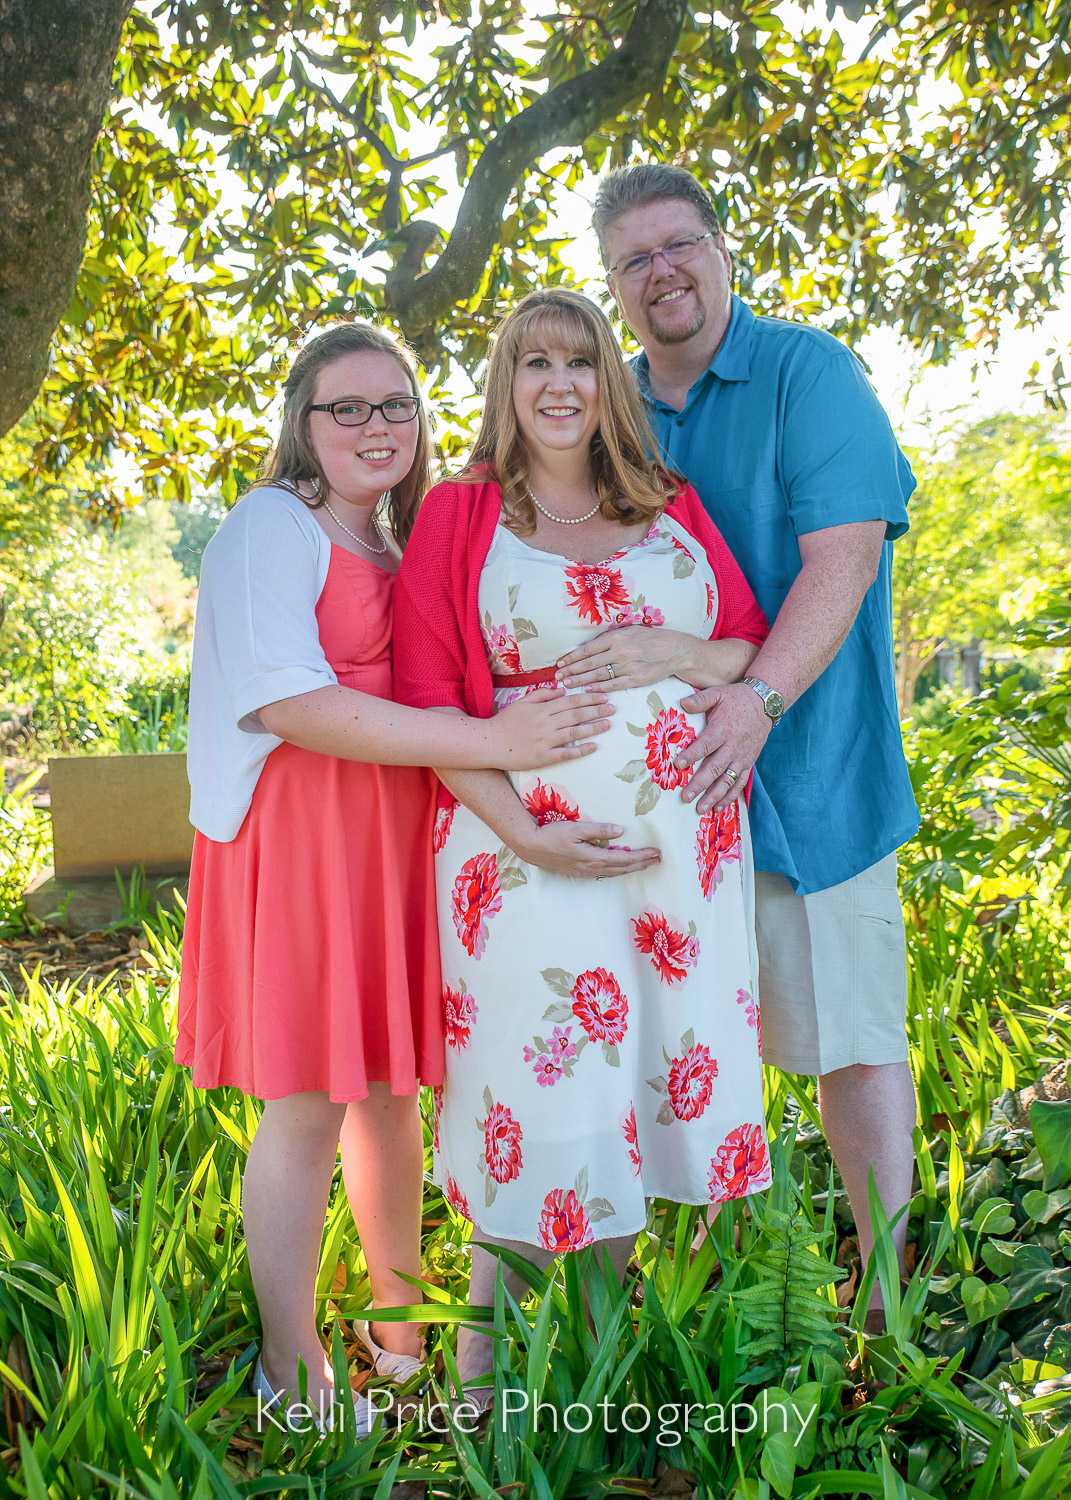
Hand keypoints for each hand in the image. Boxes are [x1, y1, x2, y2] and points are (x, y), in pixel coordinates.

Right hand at [490, 686, 613, 769]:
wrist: (489, 743)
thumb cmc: (505, 722)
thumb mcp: (522, 702)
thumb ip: (542, 694)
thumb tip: (562, 689)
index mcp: (541, 709)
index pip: (570, 701)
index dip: (588, 698)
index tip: (603, 695)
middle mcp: (546, 723)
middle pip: (576, 714)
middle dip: (597, 710)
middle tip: (613, 707)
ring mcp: (545, 741)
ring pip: (575, 732)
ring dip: (594, 728)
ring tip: (609, 724)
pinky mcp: (543, 757)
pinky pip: (566, 753)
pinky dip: (581, 749)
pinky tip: (594, 747)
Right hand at [518, 819, 660, 878]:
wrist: (531, 847)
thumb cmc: (552, 835)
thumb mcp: (576, 829)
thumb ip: (599, 830)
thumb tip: (620, 832)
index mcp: (593, 858)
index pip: (624, 858)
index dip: (641, 856)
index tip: (656, 853)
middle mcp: (592, 869)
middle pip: (623, 868)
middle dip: (642, 864)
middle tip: (658, 860)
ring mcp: (585, 872)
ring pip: (614, 872)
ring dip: (631, 868)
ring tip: (645, 864)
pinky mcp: (579, 872)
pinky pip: (605, 873)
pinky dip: (618, 869)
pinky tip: (621, 867)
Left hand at [555, 626, 688, 691]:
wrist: (675, 650)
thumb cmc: (651, 638)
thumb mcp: (630, 630)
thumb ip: (611, 637)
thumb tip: (590, 645)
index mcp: (616, 637)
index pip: (587, 649)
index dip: (572, 657)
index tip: (560, 663)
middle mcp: (620, 652)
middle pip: (589, 663)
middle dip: (571, 671)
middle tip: (557, 677)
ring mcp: (627, 667)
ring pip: (598, 675)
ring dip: (580, 680)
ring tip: (567, 684)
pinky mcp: (635, 679)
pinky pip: (613, 685)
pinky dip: (599, 688)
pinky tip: (587, 690)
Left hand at [675, 681, 771, 812]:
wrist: (764, 705)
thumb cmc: (736, 699)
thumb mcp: (718, 694)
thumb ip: (700, 700)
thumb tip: (682, 703)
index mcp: (722, 729)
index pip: (706, 745)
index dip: (692, 755)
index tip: (678, 765)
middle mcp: (733, 746)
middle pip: (715, 768)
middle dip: (699, 784)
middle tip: (685, 797)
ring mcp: (741, 757)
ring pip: (727, 780)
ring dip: (714, 796)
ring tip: (700, 809)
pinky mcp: (748, 764)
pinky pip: (739, 783)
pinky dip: (729, 797)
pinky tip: (717, 808)